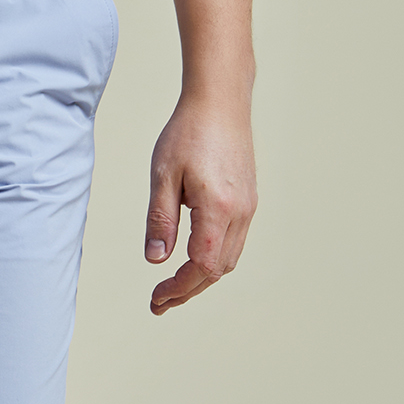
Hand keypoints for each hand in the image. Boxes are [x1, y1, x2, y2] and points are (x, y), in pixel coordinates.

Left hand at [144, 93, 256, 314]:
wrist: (220, 102)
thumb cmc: (188, 133)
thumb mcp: (163, 176)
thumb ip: (160, 220)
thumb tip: (156, 260)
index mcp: (218, 209)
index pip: (202, 267)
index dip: (179, 288)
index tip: (156, 297)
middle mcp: (240, 213)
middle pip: (218, 269)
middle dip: (188, 290)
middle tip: (159, 301)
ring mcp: (248, 206)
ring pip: (228, 258)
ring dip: (201, 277)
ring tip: (173, 286)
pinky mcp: (247, 199)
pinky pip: (233, 240)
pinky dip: (213, 258)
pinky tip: (192, 256)